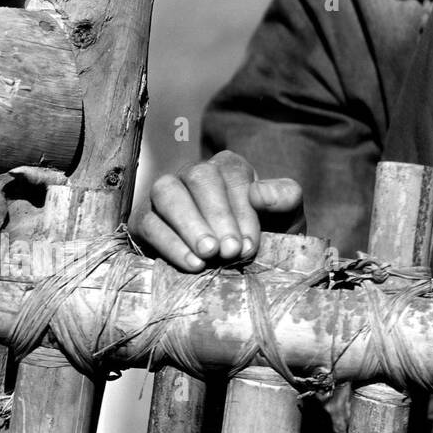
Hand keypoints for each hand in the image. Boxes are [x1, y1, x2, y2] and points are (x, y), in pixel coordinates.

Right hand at [131, 150, 304, 271]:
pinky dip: (170, 244)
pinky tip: (192, 264)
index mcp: (230, 166)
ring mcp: (166, 193)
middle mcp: (194, 173)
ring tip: (209, 255)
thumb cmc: (266, 234)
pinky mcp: (145, 219)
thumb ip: (285, 198)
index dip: (241, 209)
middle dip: (216, 215)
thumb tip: (259, 192)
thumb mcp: (287, 217)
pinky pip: (149, 224)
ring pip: (167, 193)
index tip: (249, 243)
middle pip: (198, 177)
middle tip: (230, 251)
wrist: (242, 265)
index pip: (232, 174)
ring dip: (189, 225)